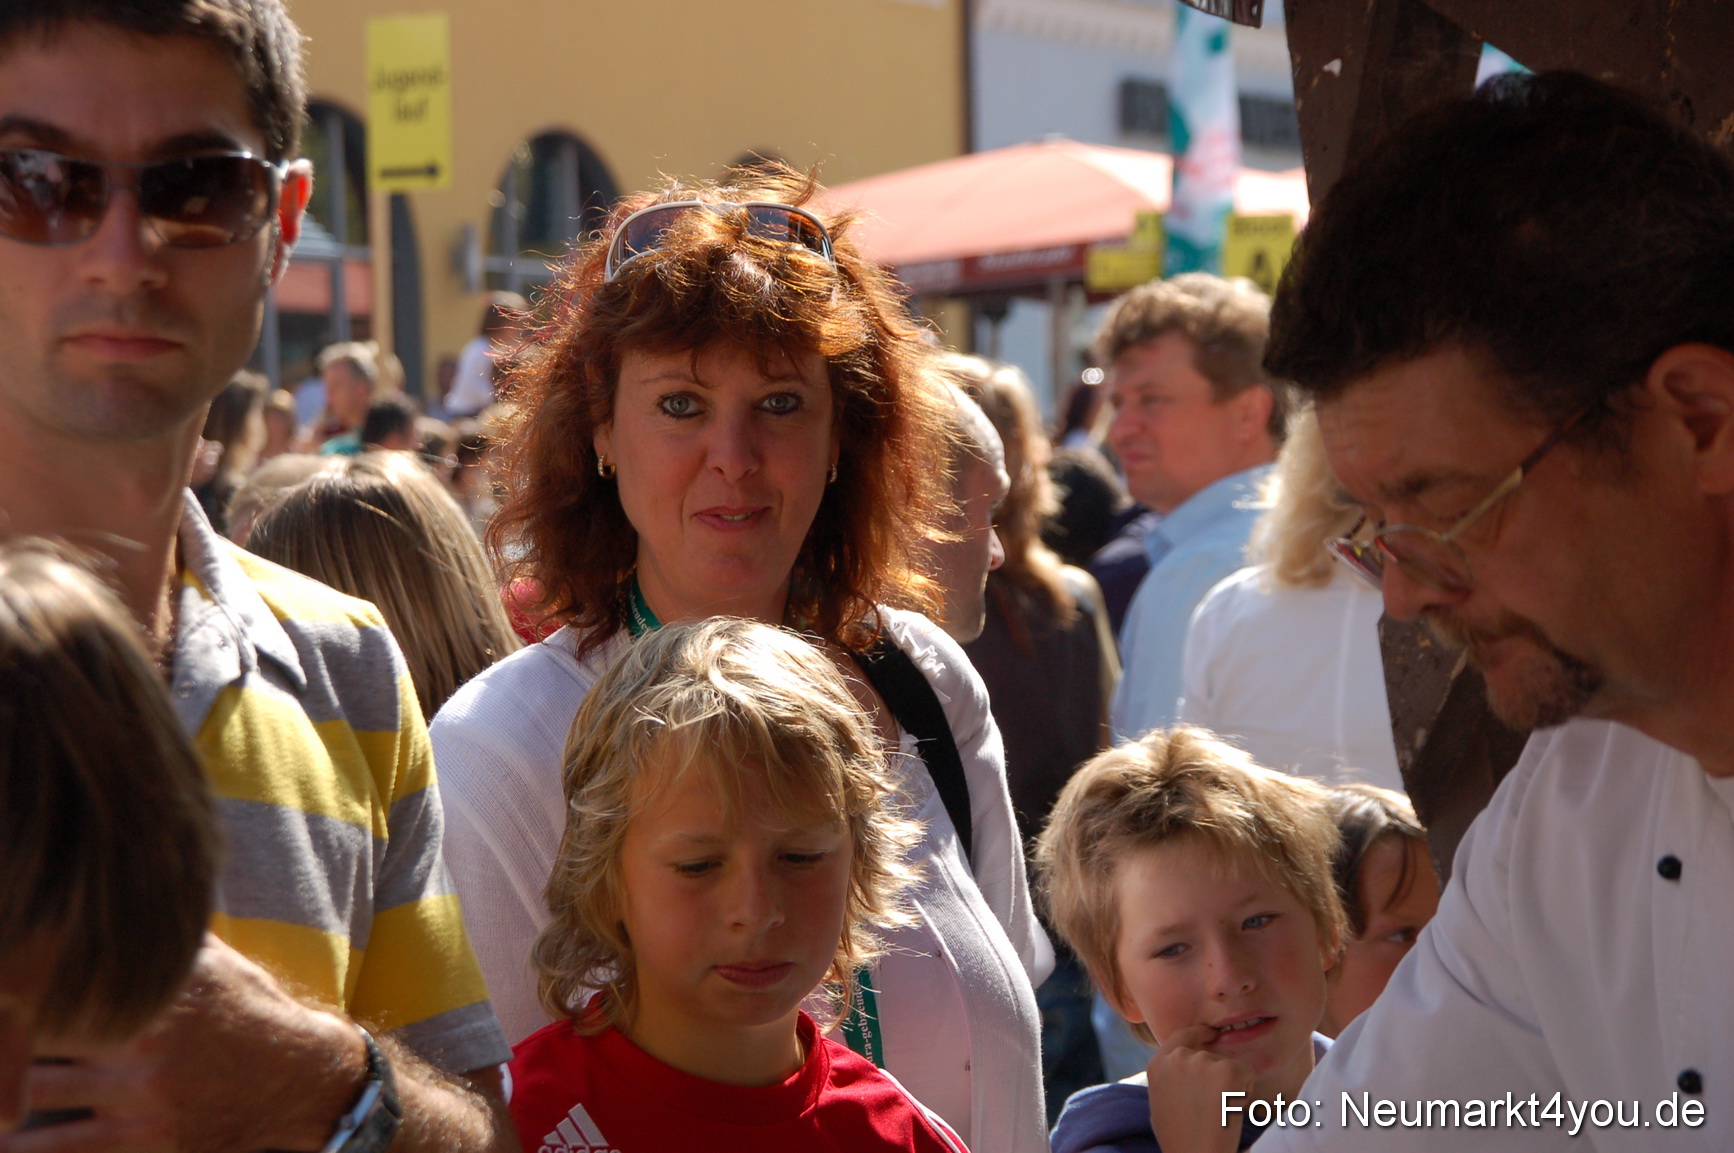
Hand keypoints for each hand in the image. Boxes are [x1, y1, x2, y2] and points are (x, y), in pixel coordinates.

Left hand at [4, 935, 365, 1152]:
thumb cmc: (251, 1012)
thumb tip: (134, 892)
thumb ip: (168, 939)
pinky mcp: (144, 1142)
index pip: (61, 979)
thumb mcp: (219, 962)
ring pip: (35, 1095)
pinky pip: (65, 1149)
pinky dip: (23, 1147)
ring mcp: (139, 1094)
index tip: (0, 971)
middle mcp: (141, 1038)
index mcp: (152, 988)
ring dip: (0, 1092)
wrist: (300, 1078)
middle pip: (36, 1034)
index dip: (18, 981)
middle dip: (3, 1032)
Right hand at [1147, 1024, 1254, 1152]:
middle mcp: (1179, 1057)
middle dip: (1219, 1076)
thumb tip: (1186, 1065)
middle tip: (1214, 1107)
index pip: (1182, 1036)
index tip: (1212, 1034)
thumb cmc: (1180, 1138)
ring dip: (1231, 1086)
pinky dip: (1246, 1091)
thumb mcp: (1162, 1100)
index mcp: (1158, 1064)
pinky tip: (1231, 1110)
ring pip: (1229, 1066)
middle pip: (1210, 1054)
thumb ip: (1171, 1076)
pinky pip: (1247, 1073)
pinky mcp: (1227, 1070)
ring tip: (1219, 1112)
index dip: (1200, 1034)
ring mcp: (1202, 1061)